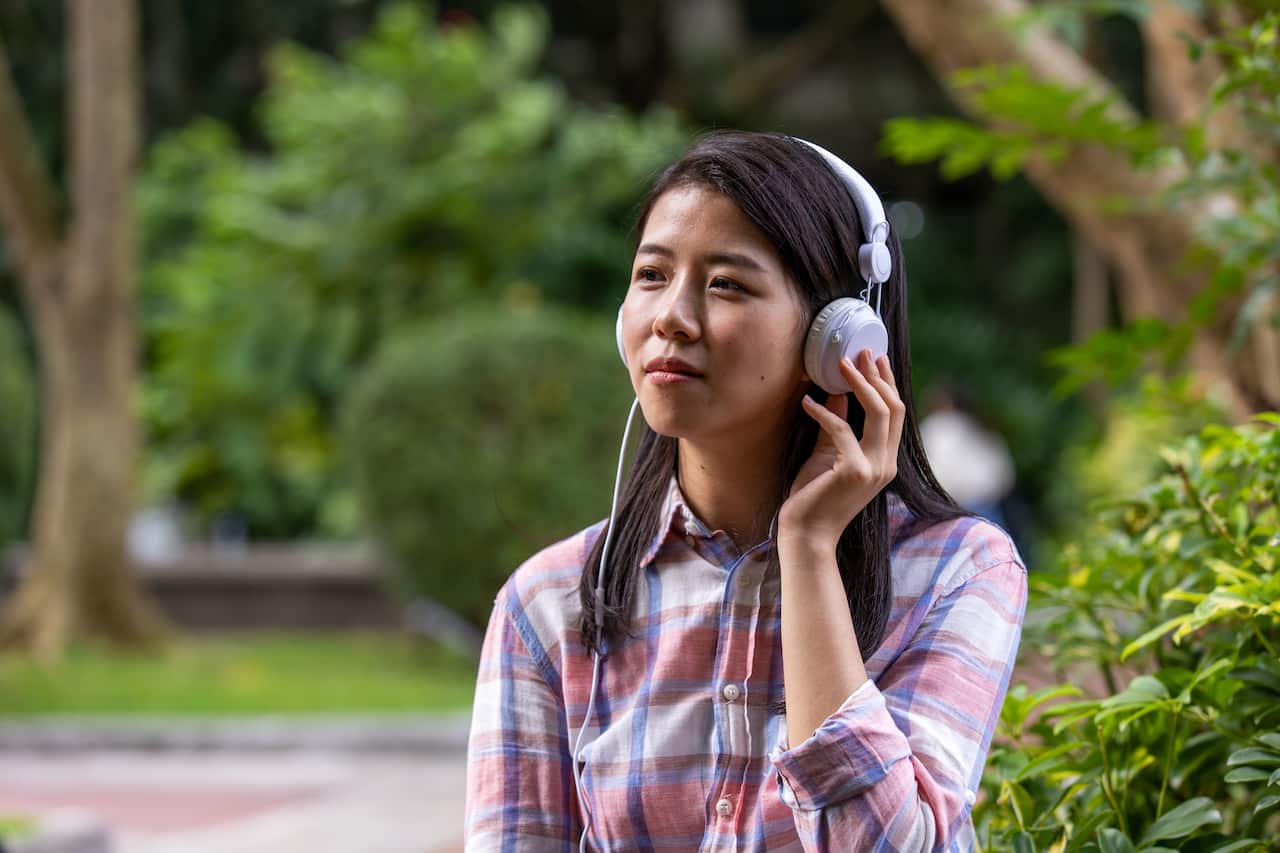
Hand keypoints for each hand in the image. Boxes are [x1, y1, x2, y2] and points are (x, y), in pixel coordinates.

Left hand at [778, 349, 905, 552]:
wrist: (806, 535)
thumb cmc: (813, 497)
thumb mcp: (826, 455)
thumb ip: (835, 427)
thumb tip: (837, 393)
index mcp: (884, 460)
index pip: (896, 414)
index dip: (887, 383)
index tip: (875, 358)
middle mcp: (885, 464)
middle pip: (893, 408)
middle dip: (877, 376)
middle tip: (861, 352)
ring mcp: (873, 468)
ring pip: (878, 413)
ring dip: (859, 384)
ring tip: (839, 364)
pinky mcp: (854, 471)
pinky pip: (842, 430)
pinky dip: (823, 413)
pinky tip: (806, 402)